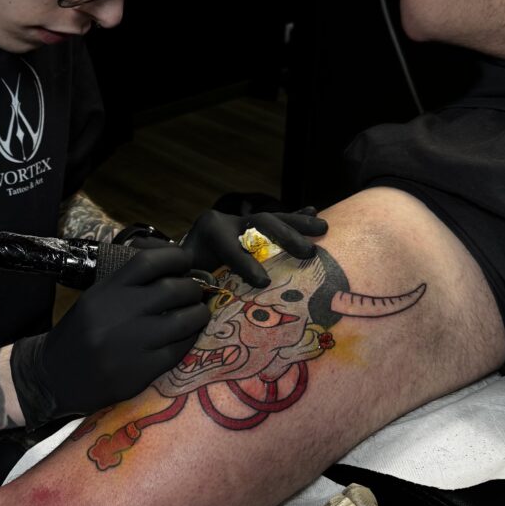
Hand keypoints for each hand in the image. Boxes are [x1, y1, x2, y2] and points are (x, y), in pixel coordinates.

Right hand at [11, 246, 209, 425]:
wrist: (53, 376)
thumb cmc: (79, 333)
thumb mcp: (96, 299)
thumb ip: (128, 285)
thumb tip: (173, 270)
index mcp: (106, 290)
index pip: (148, 262)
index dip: (175, 257)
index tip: (187, 260)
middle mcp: (118, 312)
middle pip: (173, 289)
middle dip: (192, 288)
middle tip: (196, 292)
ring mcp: (130, 343)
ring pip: (182, 321)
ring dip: (198, 314)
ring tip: (199, 313)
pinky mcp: (140, 371)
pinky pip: (178, 350)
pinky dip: (189, 340)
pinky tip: (188, 337)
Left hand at [180, 208, 327, 287]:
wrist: (181, 260)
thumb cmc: (185, 275)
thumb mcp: (185, 279)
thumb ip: (195, 284)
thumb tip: (206, 295)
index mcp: (208, 231)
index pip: (229, 245)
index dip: (245, 263)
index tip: (263, 282)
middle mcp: (227, 221)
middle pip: (259, 224)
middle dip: (284, 237)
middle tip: (308, 253)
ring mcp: (242, 221)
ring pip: (273, 219)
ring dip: (299, 224)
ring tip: (323, 227)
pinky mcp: (252, 226)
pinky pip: (276, 220)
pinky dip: (295, 217)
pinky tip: (313, 210)